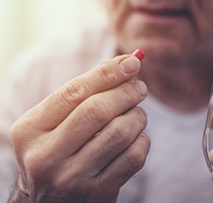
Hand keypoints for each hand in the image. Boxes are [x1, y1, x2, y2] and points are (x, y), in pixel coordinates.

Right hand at [9, 54, 149, 202]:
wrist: (48, 201)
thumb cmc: (57, 149)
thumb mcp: (53, 122)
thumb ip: (83, 94)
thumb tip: (127, 63)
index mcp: (30, 129)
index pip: (74, 92)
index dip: (108, 73)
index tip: (132, 62)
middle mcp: (46, 156)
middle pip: (98, 110)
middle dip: (127, 92)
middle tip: (140, 88)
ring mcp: (72, 178)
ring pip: (120, 132)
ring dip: (137, 116)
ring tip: (137, 114)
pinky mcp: (98, 193)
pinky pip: (133, 157)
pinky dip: (142, 140)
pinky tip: (136, 138)